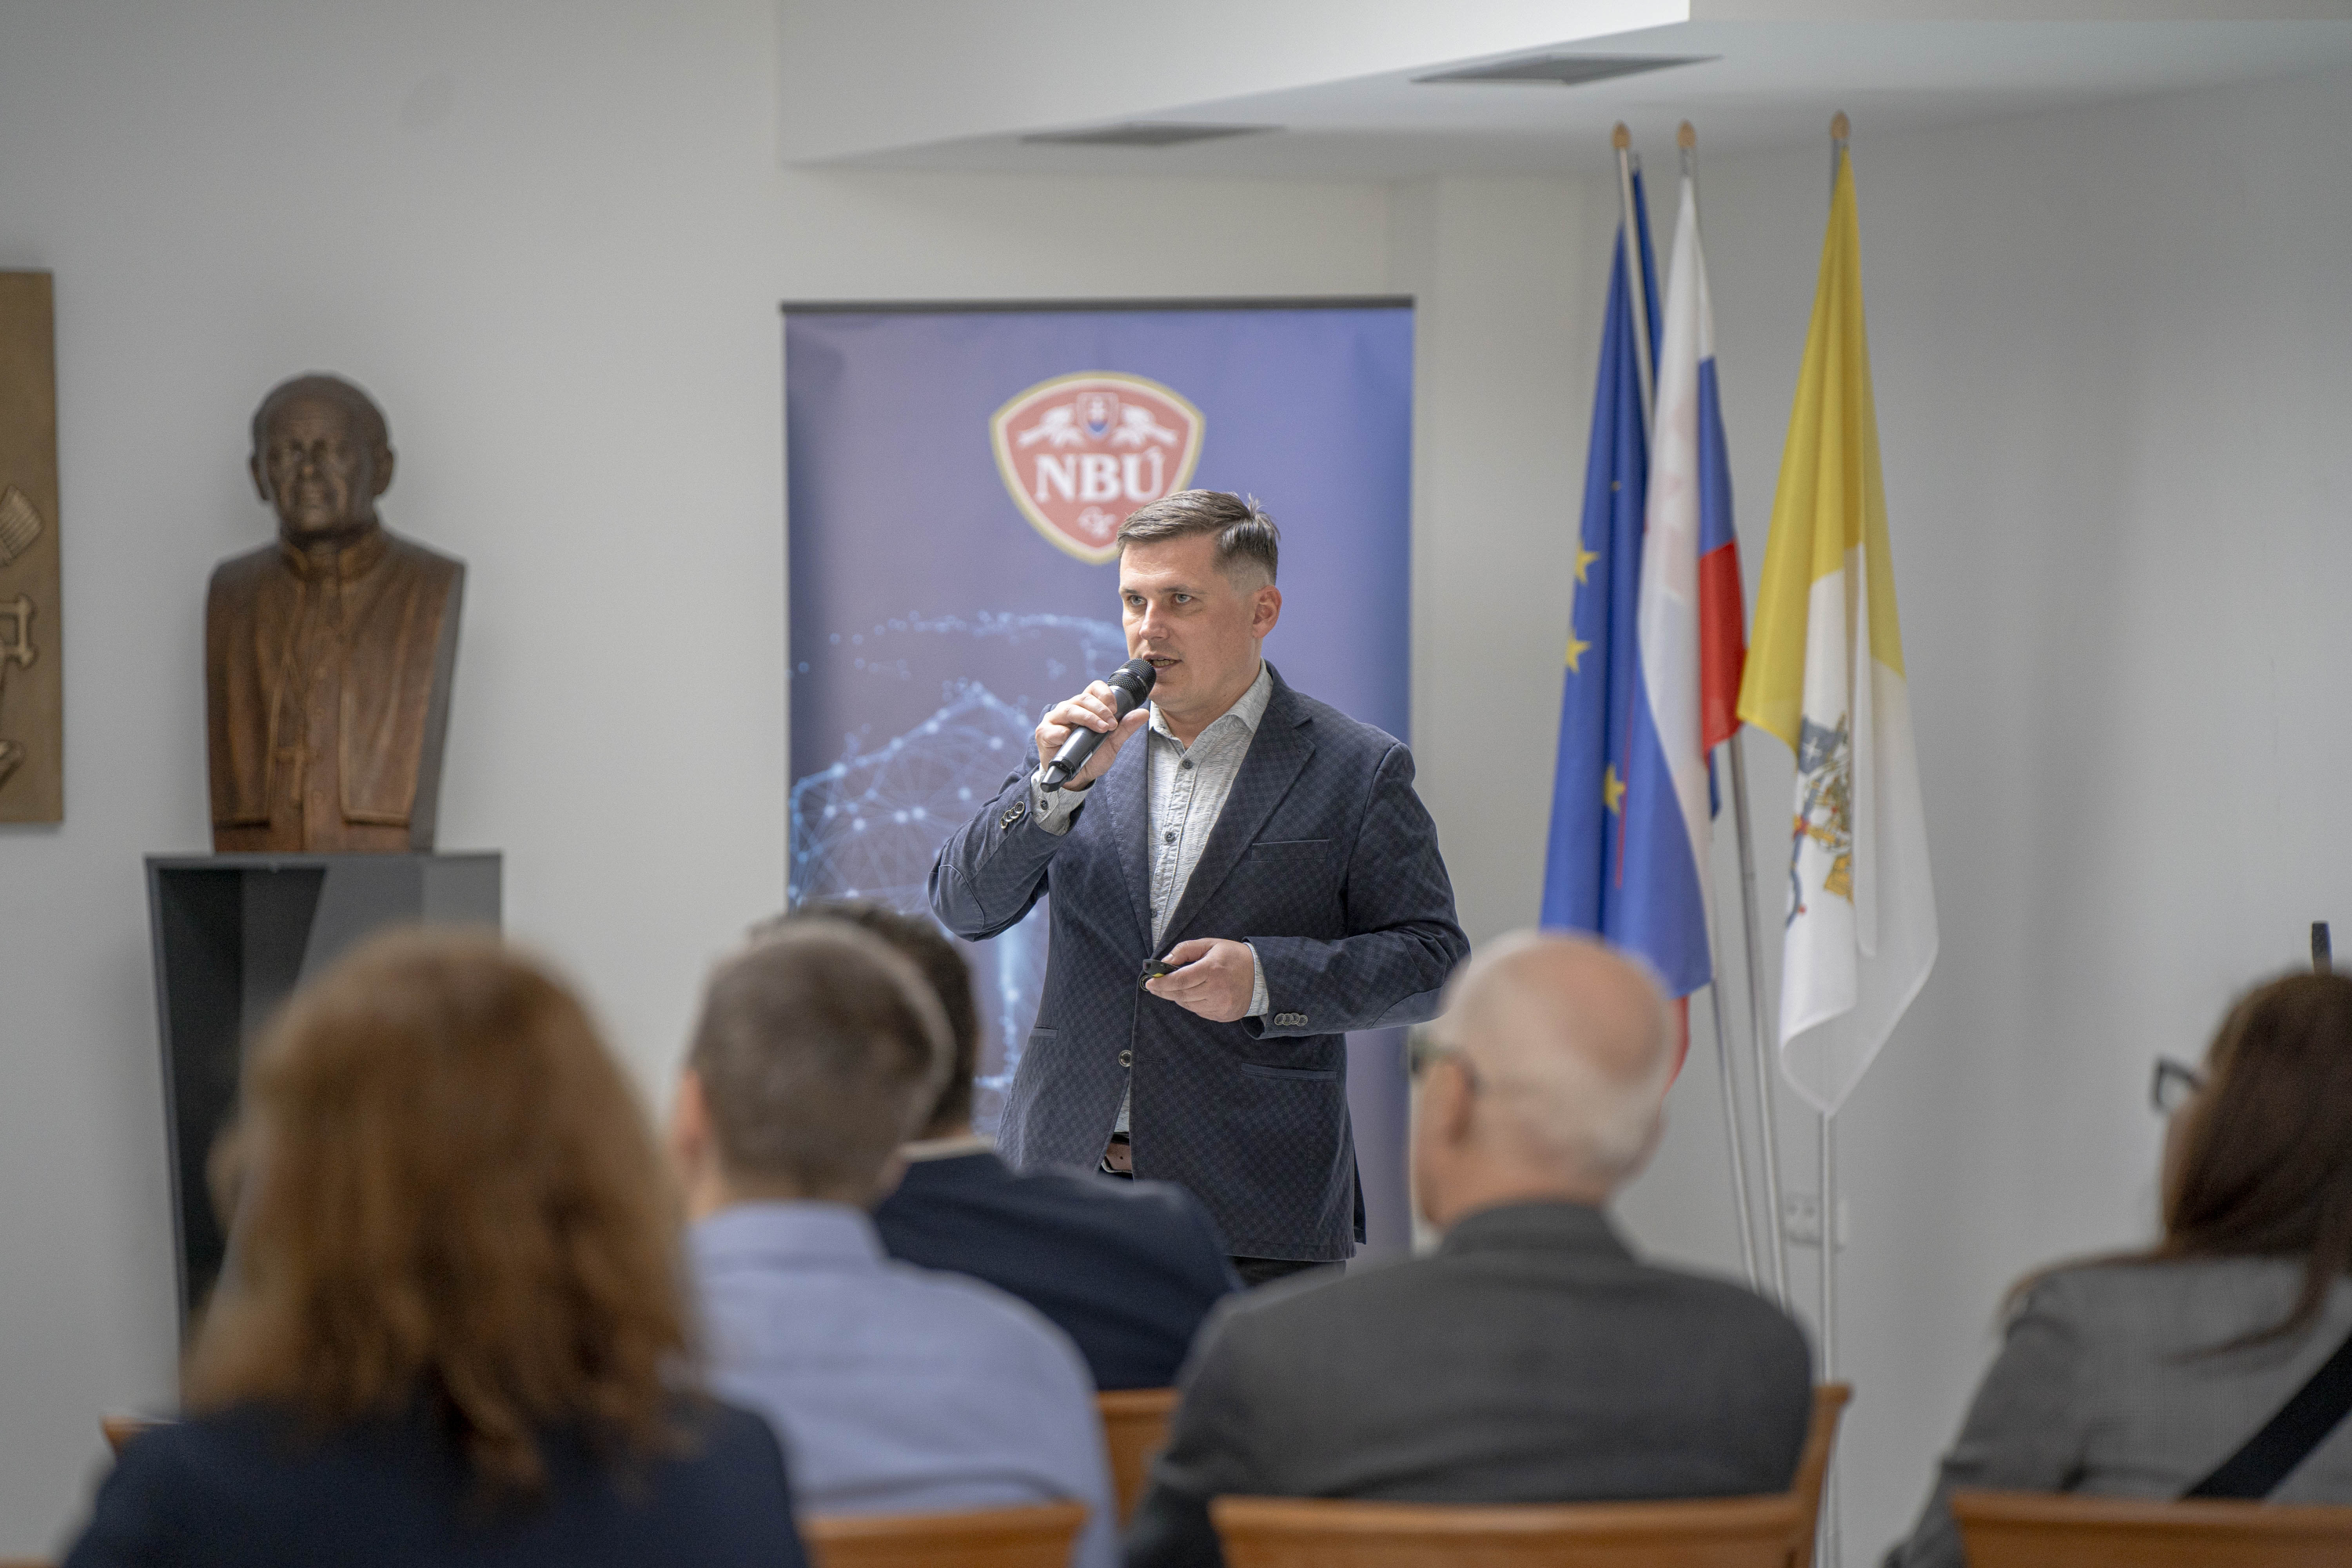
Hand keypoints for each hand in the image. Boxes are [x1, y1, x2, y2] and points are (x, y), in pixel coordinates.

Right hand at [1035, 680, 1149, 791]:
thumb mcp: (1112, 743)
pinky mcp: (1044, 734)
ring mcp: (1055, 720)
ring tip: (1100, 729)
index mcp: (1085, 707)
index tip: (1116, 708)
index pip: (1094, 689)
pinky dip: (1061, 732)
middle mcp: (1069, 709)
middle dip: (1100, 709)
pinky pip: (1052, 729)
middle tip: (1111, 724)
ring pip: (1069, 709)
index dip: (1105, 694)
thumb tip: (1143, 713)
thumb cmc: (1091, 756)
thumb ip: (1125, 728)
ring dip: (1087, 717)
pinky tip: (1069, 736)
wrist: (1076, 778)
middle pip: (1083, 698)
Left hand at [1145, 938, 1256, 1023]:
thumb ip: (1186, 949)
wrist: (1262, 976)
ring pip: (1188, 1005)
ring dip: (1178, 997)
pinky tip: (1196, 994)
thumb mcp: (1211, 944)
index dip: (1161, 982)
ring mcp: (1221, 1005)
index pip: (1179, 980)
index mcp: (1212, 969)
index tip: (1149, 982)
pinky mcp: (1223, 1015)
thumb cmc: (1234, 957)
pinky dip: (1192, 1003)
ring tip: (1178, 987)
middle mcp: (1216, 990)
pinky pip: (1199, 1011)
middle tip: (1154, 987)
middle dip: (1164, 991)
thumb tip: (1165, 961)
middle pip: (1180, 995)